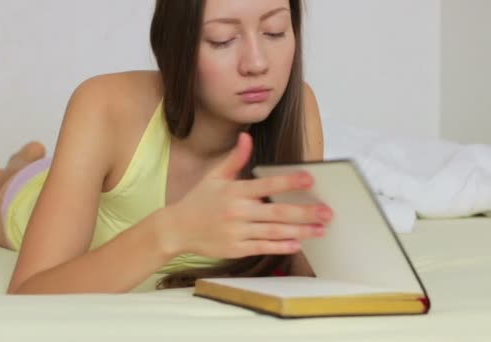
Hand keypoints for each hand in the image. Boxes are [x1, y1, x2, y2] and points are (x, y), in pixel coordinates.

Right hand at [162, 132, 332, 258]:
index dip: (288, 182)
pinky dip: (281, 247)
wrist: (176, 229)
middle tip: (327, 211)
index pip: (266, 184)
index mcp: (234, 191)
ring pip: (274, 232)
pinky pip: (263, 247)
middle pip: (276, 212)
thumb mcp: (214, 176)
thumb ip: (235, 159)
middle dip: (304, 212)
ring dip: (300, 231)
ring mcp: (237, 232)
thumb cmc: (198, 201)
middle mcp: (237, 211)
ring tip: (321, 230)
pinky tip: (297, 245)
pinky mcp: (236, 249)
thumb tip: (247, 137)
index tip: (310, 179)